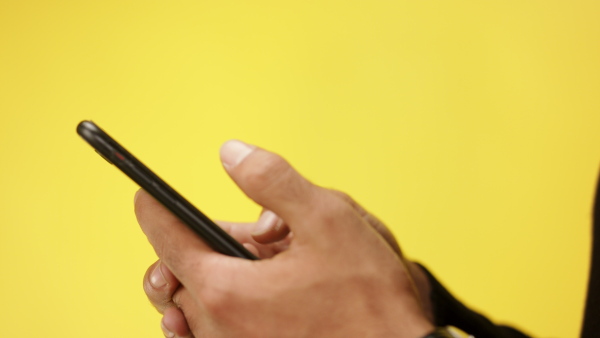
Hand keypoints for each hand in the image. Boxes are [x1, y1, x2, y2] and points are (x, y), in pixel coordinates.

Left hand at [136, 140, 433, 337]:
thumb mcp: (328, 219)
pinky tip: (237, 298)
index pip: (167, 240)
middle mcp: (219, 329)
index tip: (146, 195)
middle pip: (177, 275)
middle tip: (242, 235)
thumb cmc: (369, 298)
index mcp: (228, 290)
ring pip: (192, 307)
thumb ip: (273, 180)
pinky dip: (210, 312)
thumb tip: (231, 153)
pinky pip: (206, 336)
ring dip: (207, 278)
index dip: (153, 210)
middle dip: (196, 245)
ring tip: (253, 264)